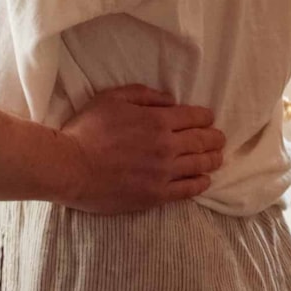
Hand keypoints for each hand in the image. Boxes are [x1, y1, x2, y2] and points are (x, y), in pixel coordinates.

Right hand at [60, 85, 224, 213]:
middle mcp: (166, 147)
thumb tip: (170, 100)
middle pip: (202, 142)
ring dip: (212, 160)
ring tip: (217, 158)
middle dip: (215, 138)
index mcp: (157, 121)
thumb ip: (144, 95)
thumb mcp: (112, 98)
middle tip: (220, 139)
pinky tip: (204, 180)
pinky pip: (187, 190)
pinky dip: (200, 183)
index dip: (205, 117)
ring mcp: (163, 174)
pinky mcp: (155, 195)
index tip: (209, 118)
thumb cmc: (87, 130)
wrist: (70, 167)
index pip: (194, 117)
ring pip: (199, 166)